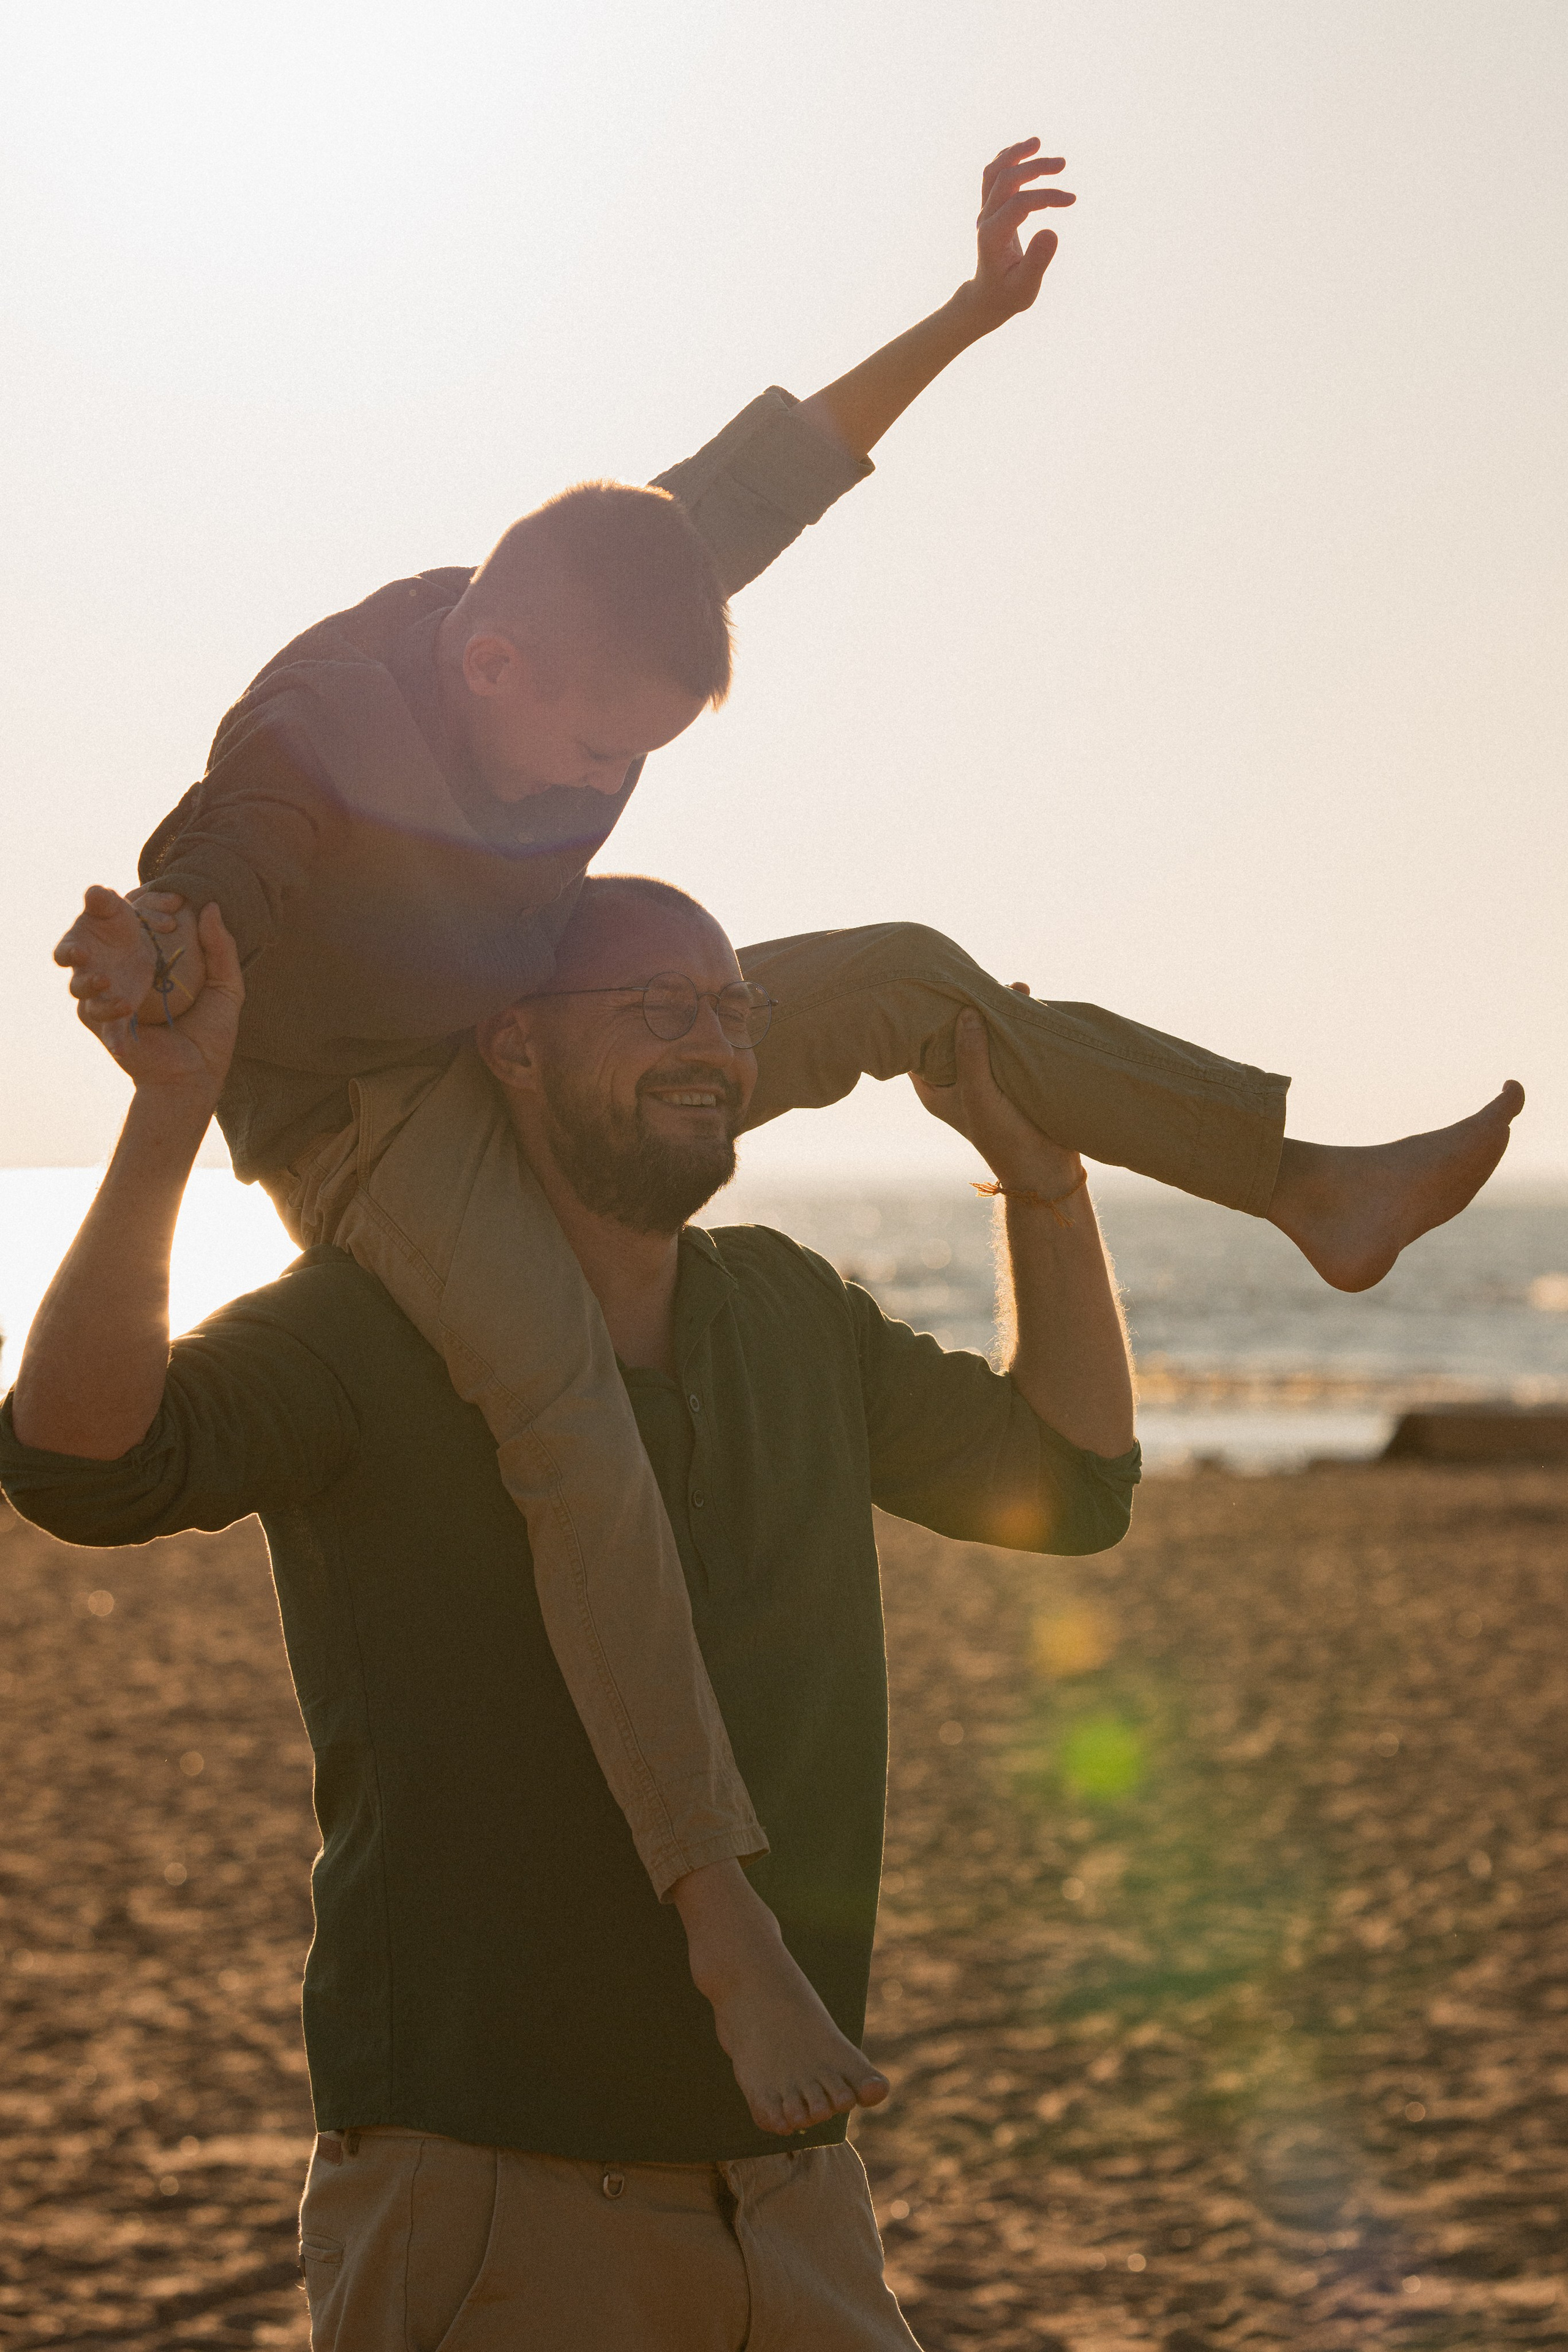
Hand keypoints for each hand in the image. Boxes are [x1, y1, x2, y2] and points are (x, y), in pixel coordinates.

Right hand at [58, 888, 242, 1102]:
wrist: (196, 1076)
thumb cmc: (210, 1034)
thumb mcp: (226, 987)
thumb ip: (221, 948)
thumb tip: (212, 906)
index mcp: (150, 959)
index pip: (134, 919)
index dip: (145, 902)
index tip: (171, 897)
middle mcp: (123, 972)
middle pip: (96, 934)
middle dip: (92, 916)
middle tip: (102, 900)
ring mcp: (107, 996)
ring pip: (80, 970)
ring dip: (79, 956)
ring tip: (91, 956)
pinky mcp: (100, 1023)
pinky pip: (90, 1007)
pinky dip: (102, 1002)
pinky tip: (122, 1001)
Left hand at [911, 1003, 1081, 1195]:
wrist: (1047, 1169)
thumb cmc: (1003, 1138)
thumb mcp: (980, 1095)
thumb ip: (970, 1055)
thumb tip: (966, 1011)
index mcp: (934, 1088)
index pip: (918, 1045)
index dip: (925, 1018)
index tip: (934, 988)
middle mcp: (956, 1079)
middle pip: (954, 1033)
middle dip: (967, 1007)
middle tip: (981, 980)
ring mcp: (985, 1075)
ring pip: (985, 1034)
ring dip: (998, 1011)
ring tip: (1014, 988)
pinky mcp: (1012, 1074)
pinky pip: (1009, 1041)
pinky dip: (1016, 1023)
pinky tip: (1028, 1001)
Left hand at [960, 138, 1075, 331]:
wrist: (988, 297)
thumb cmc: (1009, 294)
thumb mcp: (1026, 286)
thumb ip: (1037, 261)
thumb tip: (1052, 231)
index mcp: (993, 237)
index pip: (1019, 203)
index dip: (1046, 196)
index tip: (1070, 200)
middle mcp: (985, 219)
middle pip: (1004, 179)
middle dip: (1033, 167)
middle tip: (1062, 164)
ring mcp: (985, 212)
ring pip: (994, 172)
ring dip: (1015, 155)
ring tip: (1038, 143)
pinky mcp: (991, 208)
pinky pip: (994, 176)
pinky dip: (1010, 160)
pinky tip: (1029, 152)